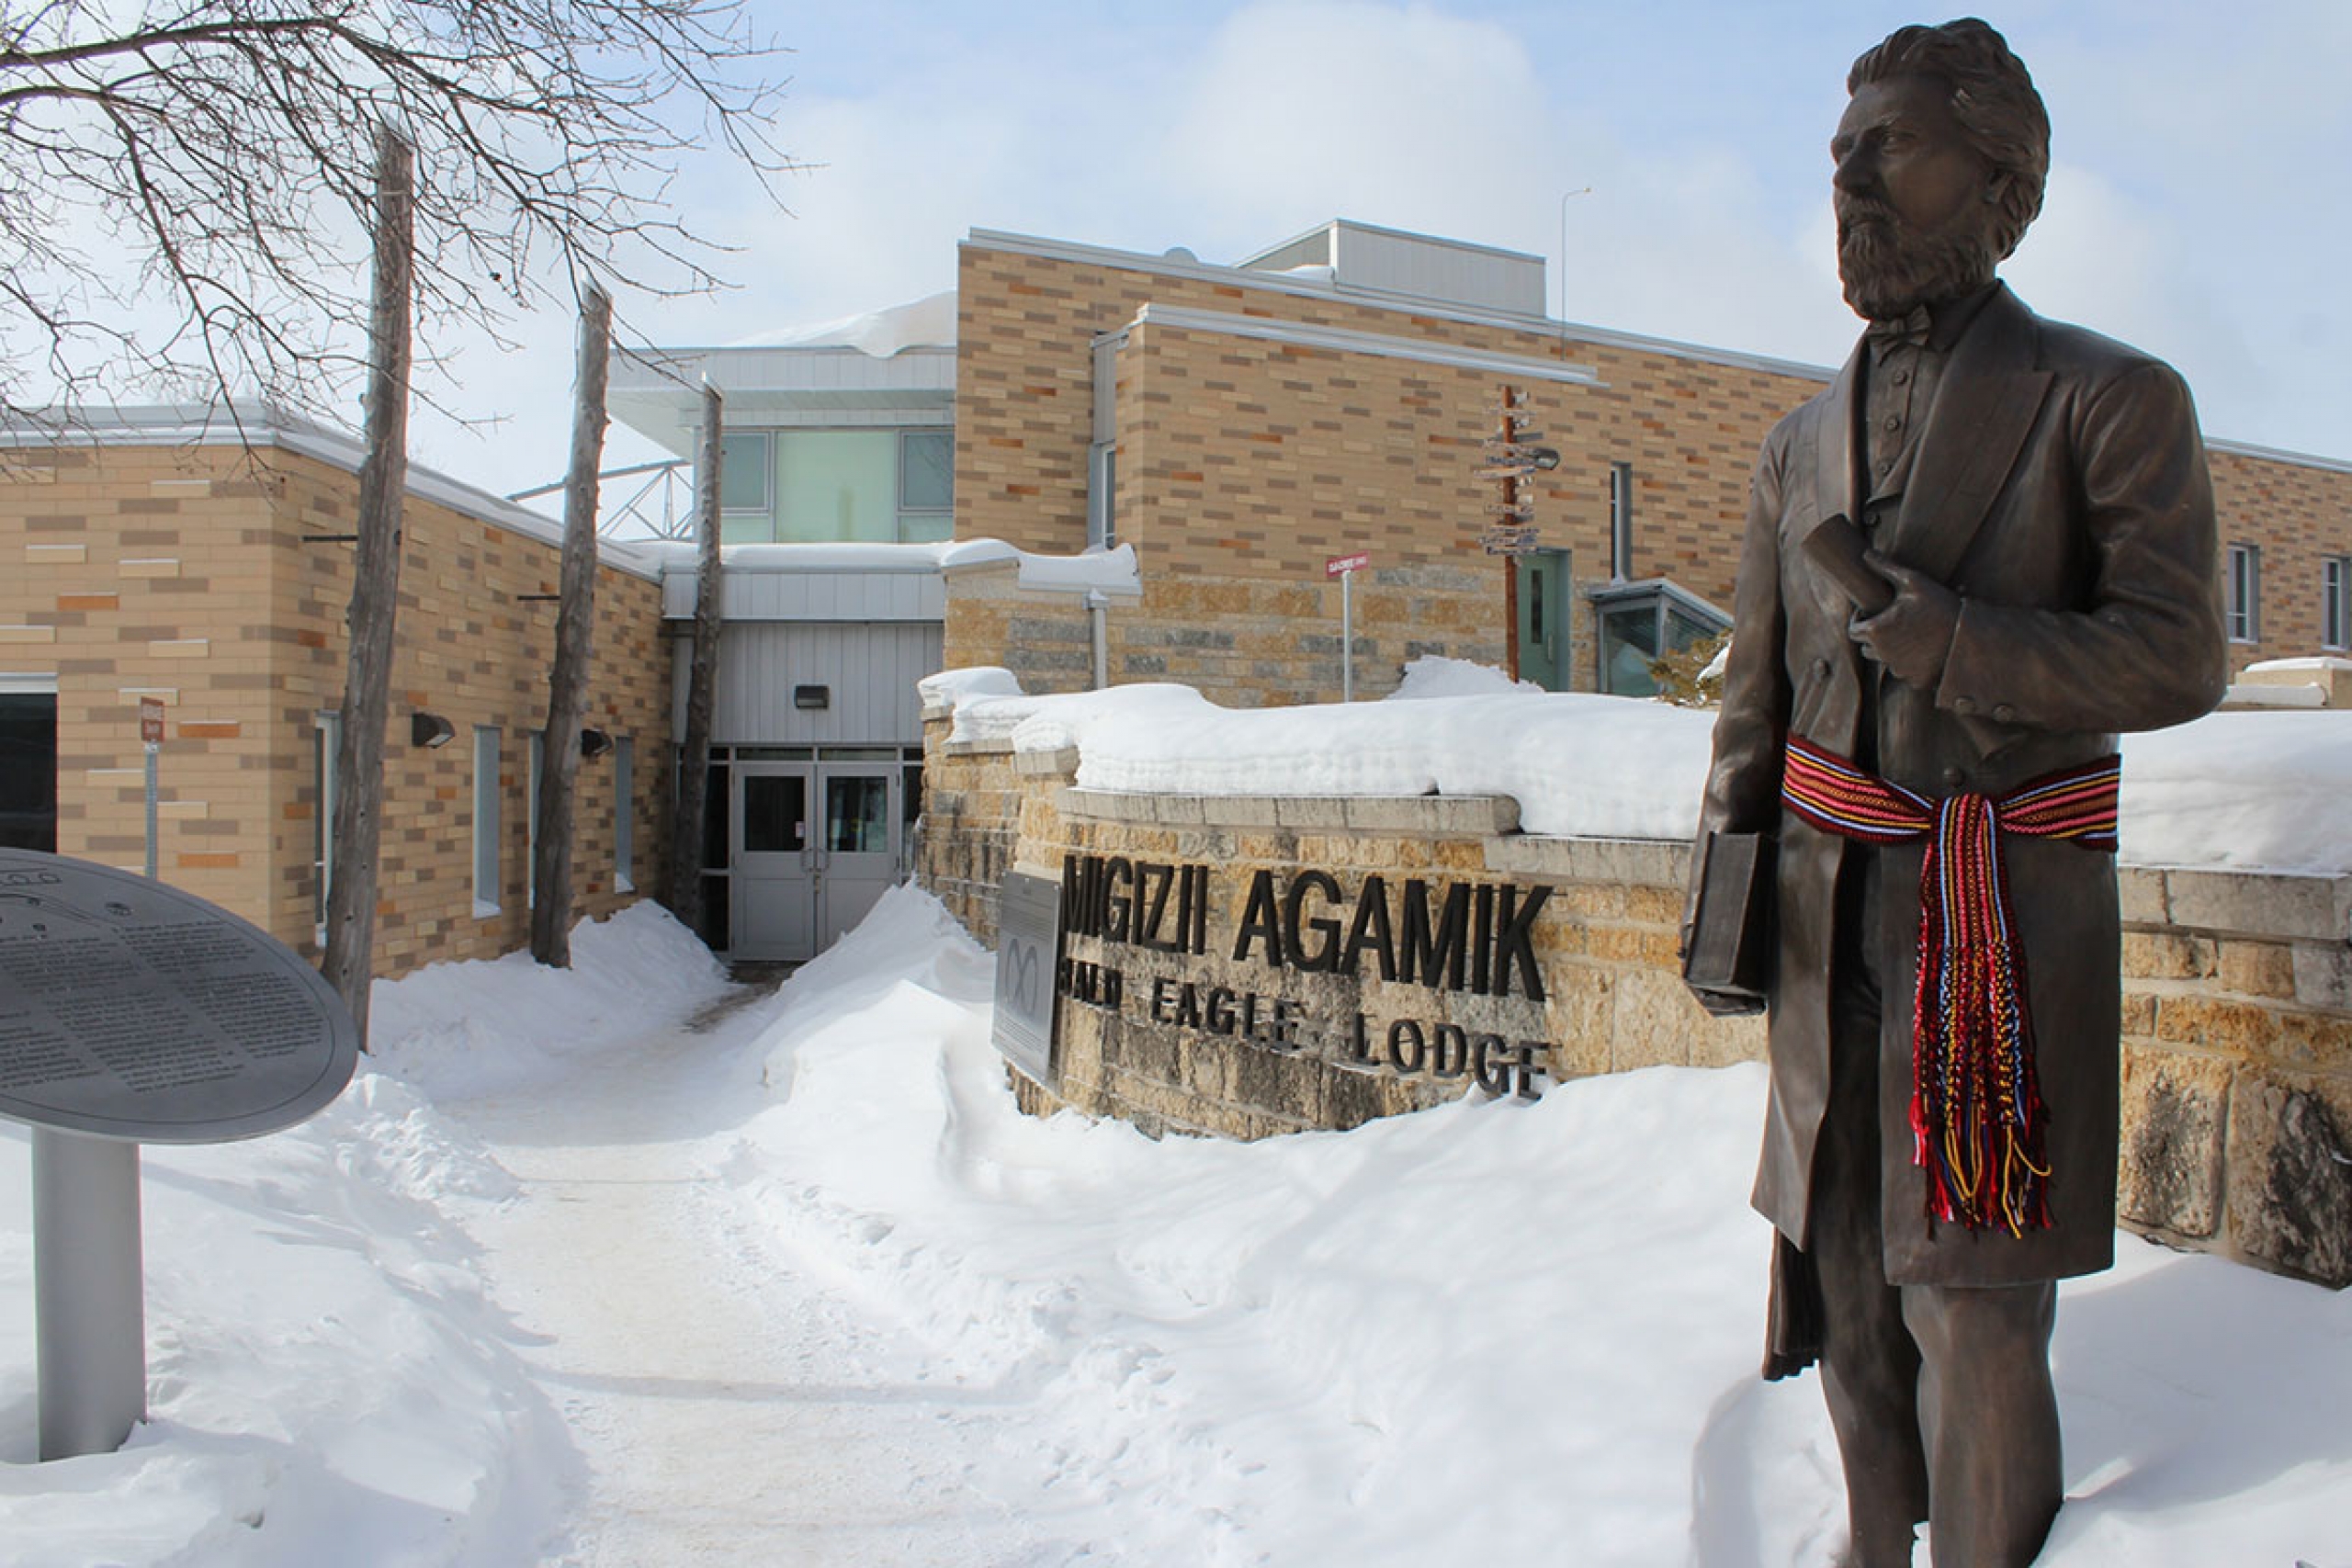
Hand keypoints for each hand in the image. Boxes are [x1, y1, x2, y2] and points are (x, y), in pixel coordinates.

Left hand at [1849, 552, 1958, 687]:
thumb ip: (1885, 567)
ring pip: (1884, 660)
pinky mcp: (1914, 680)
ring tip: (1908, 634)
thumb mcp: (1913, 581)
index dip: (1861, 620)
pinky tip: (1921, 648)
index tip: (1872, 612)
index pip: (1854, 630)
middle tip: (1891, 622)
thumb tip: (1866, 553)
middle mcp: (1882, 654)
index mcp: (1875, 631)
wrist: (1969, 632)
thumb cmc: (1939, 603)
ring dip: (1890, 649)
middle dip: (1874, 635)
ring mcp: (1898, 669)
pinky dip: (1908, 662)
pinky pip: (1903, 671)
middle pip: (1867, 647)